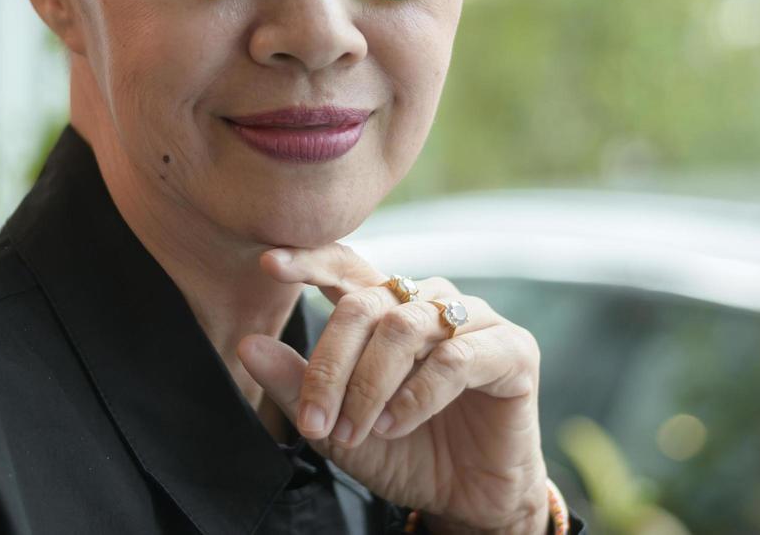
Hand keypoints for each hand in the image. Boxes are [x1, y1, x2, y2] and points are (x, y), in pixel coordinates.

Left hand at [237, 243, 549, 534]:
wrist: (467, 499)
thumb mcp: (339, 426)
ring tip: (355, 429)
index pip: (348, 269)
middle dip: (332, 364)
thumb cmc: (405, 452)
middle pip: (367, 304)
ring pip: (405, 328)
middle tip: (316, 420)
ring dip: (370, 385)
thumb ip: (297, 386)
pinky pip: (454, 358)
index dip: (311, 260)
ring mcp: (475, 320)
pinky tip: (398, 424)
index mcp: (390, 307)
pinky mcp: (513, 350)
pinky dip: (417, 395)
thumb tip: (247, 345)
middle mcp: (431, 302)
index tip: (268, 264)